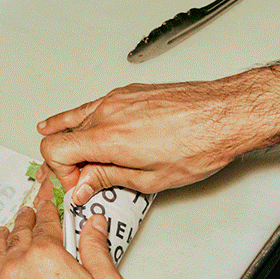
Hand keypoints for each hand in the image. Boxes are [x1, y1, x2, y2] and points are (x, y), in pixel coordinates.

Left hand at [0, 179, 128, 278]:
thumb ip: (96, 250)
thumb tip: (93, 226)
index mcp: (47, 256)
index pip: (46, 224)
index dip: (48, 210)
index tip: (48, 204)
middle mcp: (17, 269)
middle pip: (18, 236)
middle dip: (25, 220)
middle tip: (28, 212)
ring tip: (3, 232)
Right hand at [38, 74, 269, 204]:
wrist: (226, 114)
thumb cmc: (199, 144)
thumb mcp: (150, 179)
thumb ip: (108, 179)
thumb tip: (84, 186)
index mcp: (109, 137)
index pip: (53, 148)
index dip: (60, 173)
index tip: (78, 186)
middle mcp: (108, 112)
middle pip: (62, 135)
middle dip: (68, 161)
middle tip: (82, 180)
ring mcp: (118, 98)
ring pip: (76, 118)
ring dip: (74, 140)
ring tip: (73, 158)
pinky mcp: (129, 92)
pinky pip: (94, 106)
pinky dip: (85, 121)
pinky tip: (82, 128)